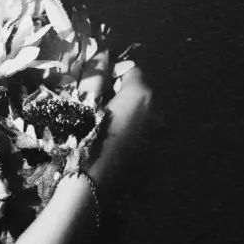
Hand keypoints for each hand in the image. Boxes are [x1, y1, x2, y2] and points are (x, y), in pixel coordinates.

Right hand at [87, 63, 154, 200]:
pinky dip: (131, 138)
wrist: (92, 191)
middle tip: (94, 108)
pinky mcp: (156, 160)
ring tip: (101, 130)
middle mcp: (158, 114)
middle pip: (140, 95)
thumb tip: (100, 51)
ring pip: (142, 118)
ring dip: (126, 118)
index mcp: (141, 96)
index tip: (95, 85)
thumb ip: (94, 76)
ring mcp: (160, 139)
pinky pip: (143, 139)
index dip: (112, 74)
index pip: (132, 71)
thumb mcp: (84, 104)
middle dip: (120, 96)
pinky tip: (111, 149)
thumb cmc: (83, 142)